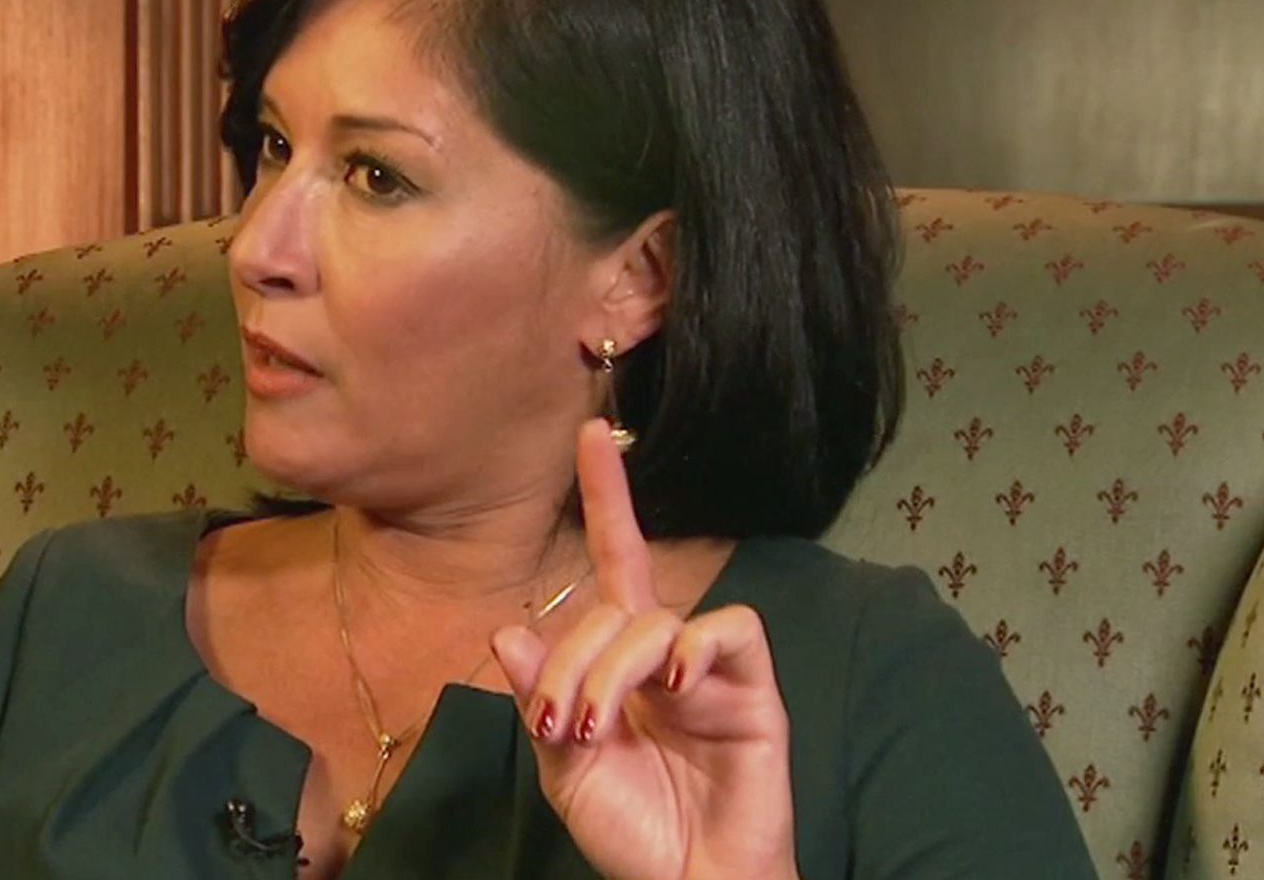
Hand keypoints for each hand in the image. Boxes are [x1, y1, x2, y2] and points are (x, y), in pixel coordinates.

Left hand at [489, 419, 798, 879]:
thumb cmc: (631, 831)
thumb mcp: (563, 767)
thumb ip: (542, 700)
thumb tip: (509, 630)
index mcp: (620, 662)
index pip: (616, 562)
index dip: (608, 497)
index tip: (594, 433)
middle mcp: (666, 654)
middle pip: (615, 606)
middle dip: (574, 660)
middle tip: (561, 726)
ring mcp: (711, 671)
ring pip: (658, 620)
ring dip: (614, 667)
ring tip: (598, 727)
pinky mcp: (754, 692)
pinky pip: (731, 633)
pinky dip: (696, 647)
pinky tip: (673, 685)